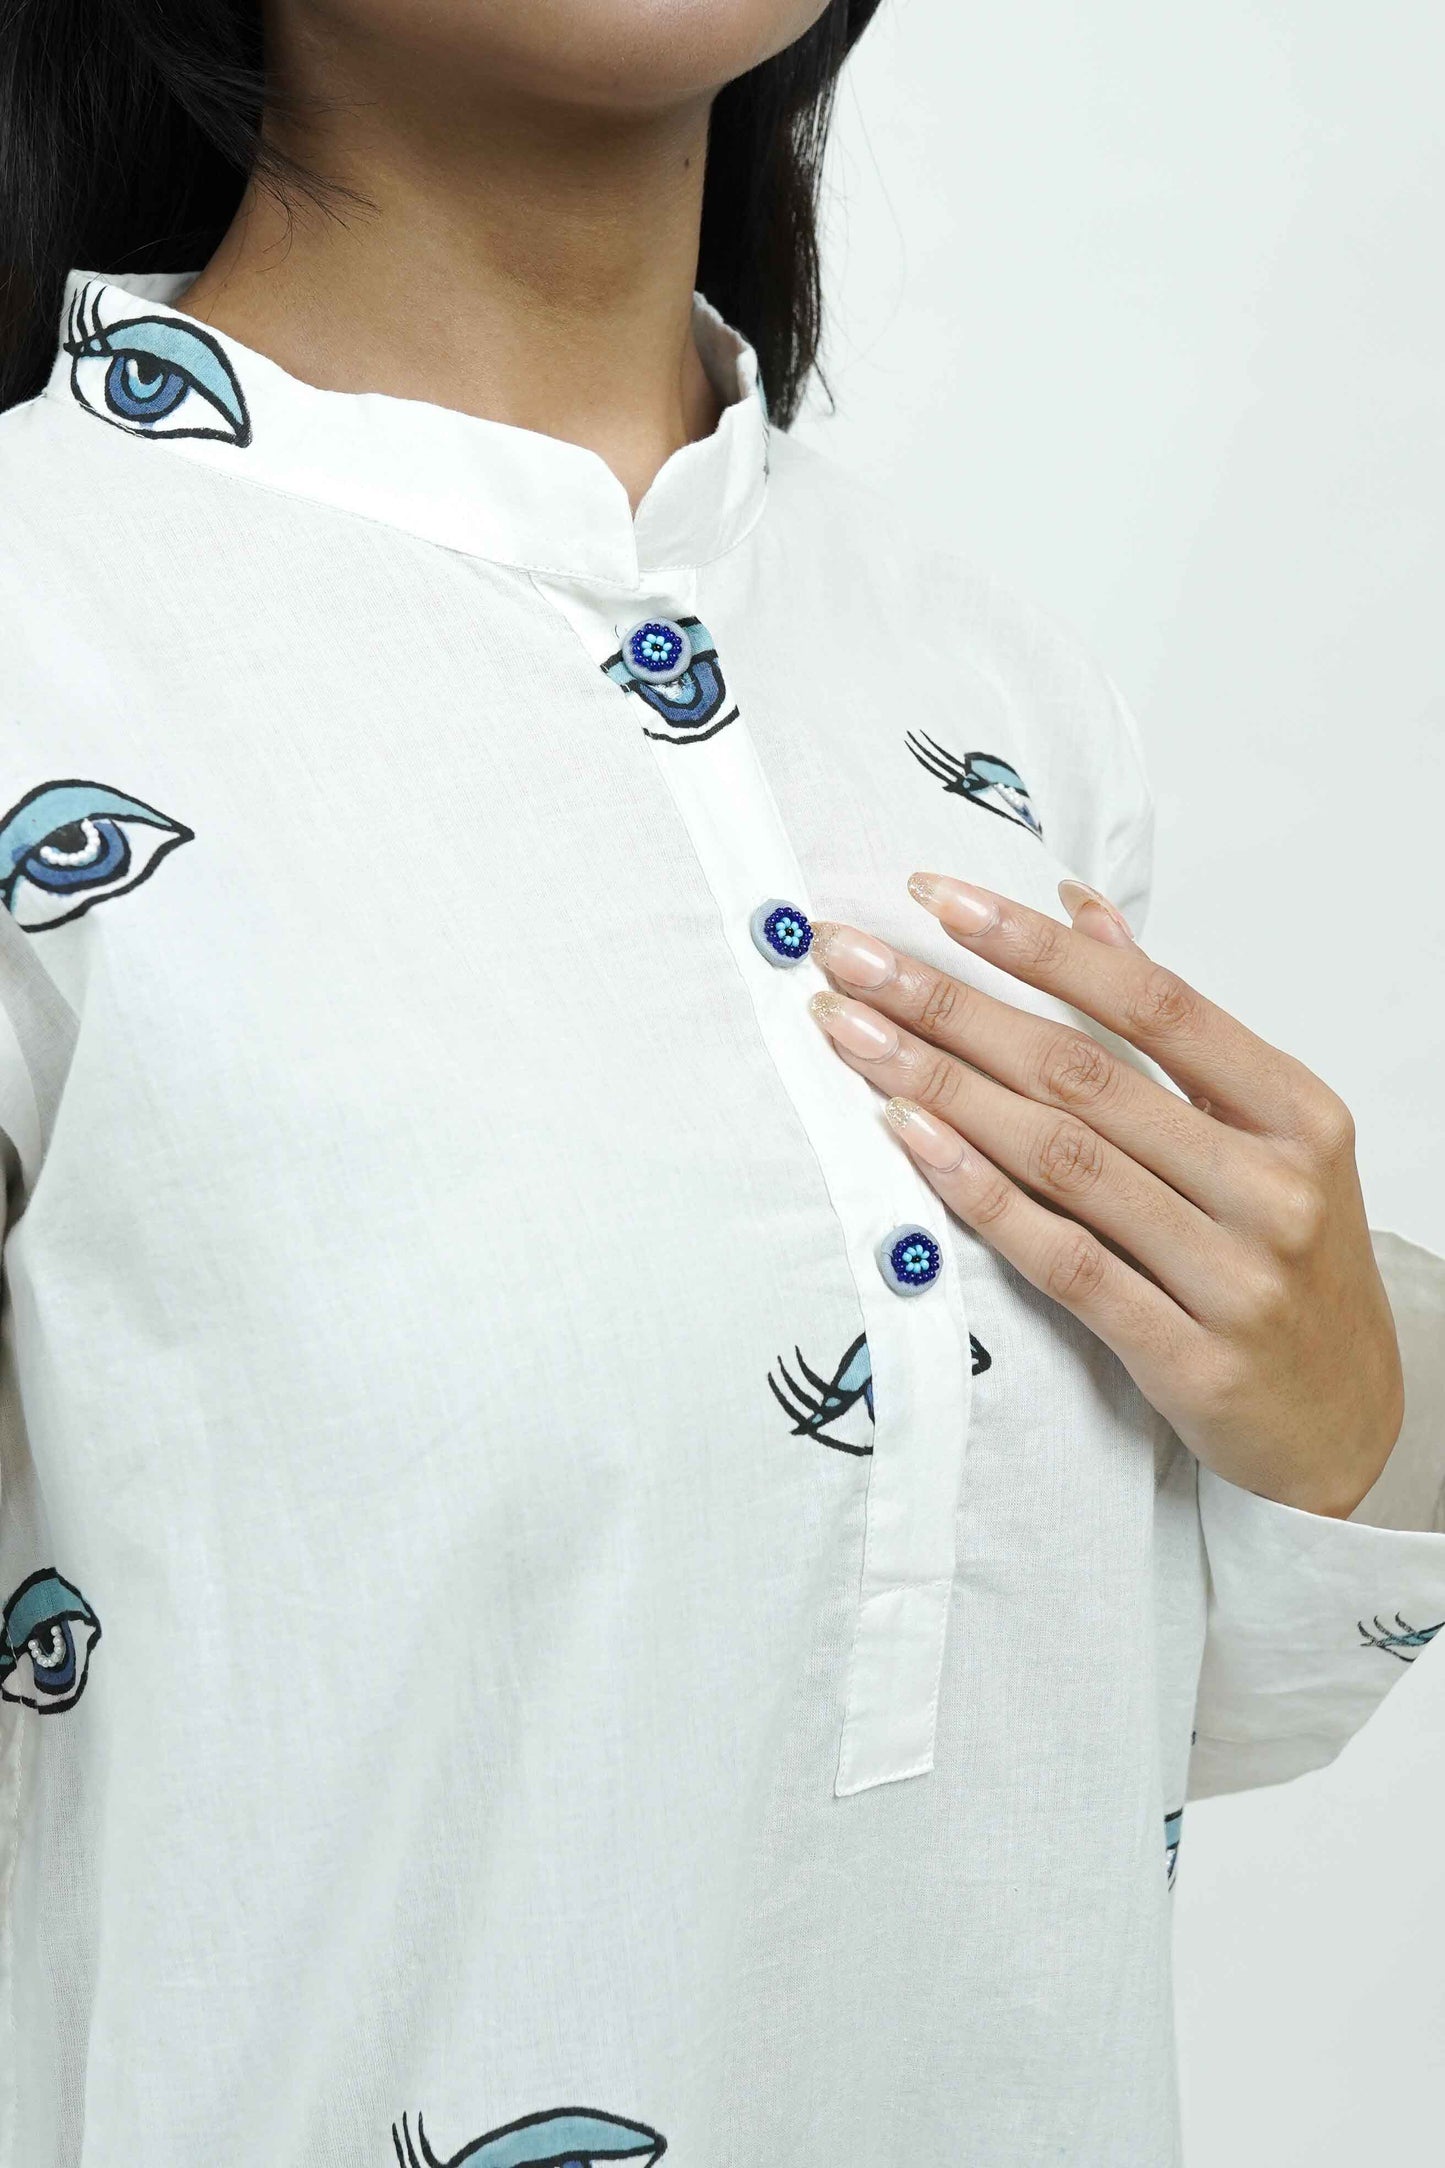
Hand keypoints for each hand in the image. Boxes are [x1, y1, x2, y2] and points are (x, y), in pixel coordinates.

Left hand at [808, 874, 1403, 1518]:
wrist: (1345, 1424)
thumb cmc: (1292, 1264)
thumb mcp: (1268, 1137)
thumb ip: (1175, 1029)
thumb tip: (1080, 910)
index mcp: (1297, 1113)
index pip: (1153, 1002)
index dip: (1036, 946)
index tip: (938, 897)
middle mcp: (1273, 1187)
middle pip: (1083, 1074)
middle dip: (950, 1005)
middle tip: (850, 959)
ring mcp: (1234, 1277)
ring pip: (1061, 1159)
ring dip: (941, 1086)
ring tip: (850, 1035)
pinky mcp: (1187, 1358)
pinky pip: (1062, 1260)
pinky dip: (979, 1194)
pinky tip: (908, 1137)